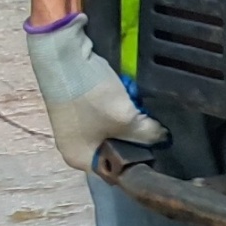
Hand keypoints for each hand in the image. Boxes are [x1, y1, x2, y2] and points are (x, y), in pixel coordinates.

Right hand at [26, 15, 164, 169]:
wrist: (63, 54)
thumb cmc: (91, 96)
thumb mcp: (126, 118)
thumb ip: (148, 134)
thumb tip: (163, 139)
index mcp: (80, 158)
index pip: (117, 171)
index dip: (139, 160)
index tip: (159, 148)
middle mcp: (75, 146)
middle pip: (116, 149)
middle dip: (135, 137)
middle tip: (153, 126)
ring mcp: (75, 125)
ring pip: (113, 129)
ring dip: (128, 119)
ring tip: (141, 108)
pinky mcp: (78, 105)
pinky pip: (105, 114)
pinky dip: (118, 106)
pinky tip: (128, 95)